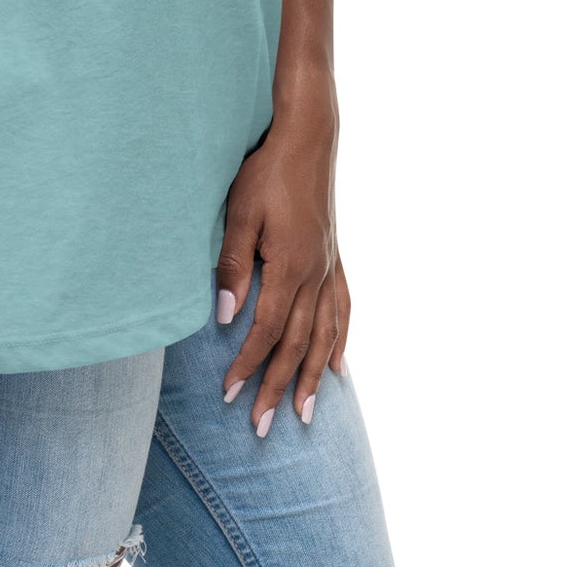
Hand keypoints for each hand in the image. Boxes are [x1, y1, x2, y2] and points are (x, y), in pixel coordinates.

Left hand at [213, 110, 349, 436]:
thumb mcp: (240, 212)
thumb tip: (222, 315)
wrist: (307, 138)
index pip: (267, 331)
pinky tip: (338, 366)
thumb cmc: (266, 171)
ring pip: (324, 335)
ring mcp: (329, 267)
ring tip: (304, 416)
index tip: (230, 395)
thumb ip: (232, 265)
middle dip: (277, 387)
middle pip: (297, 345)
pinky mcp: (334, 258)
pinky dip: (340, 341)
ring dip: (312, 378)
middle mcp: (316, 275)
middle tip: (262, 428)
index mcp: (290, 267)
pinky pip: (343, 310)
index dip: (248, 365)